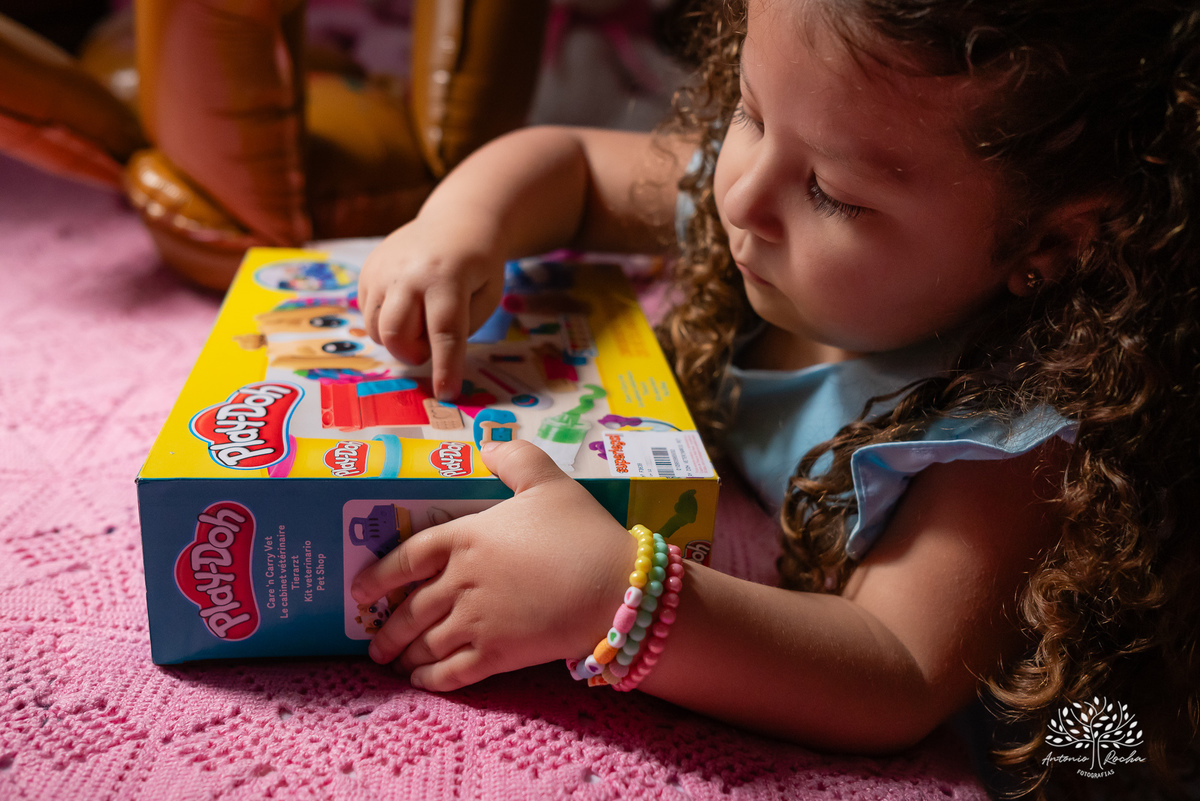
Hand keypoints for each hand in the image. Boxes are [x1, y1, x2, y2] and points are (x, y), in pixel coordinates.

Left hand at [350, 440, 634, 690]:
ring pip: (426, 644)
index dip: (378, 576)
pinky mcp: (497, 656)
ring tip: (391, 663)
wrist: (614, 588)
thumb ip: (515, 458)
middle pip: (411, 610)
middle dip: (388, 629)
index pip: (407, 557)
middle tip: (373, 641)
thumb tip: (486, 444)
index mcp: (466, 538)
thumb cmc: (581, 532)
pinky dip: (431, 679)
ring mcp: (476, 622)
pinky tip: (421, 681)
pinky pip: (452, 673)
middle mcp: (461, 582)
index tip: (359, 591)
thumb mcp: (549, 481)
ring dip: (404, 655)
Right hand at [358, 209, 506, 399]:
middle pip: (396, 333)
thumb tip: (429, 359)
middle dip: (412, 353)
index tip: (446, 393)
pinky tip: (406, 306)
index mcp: (447, 277)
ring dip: (398, 340)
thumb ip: (459, 329)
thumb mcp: (486, 297)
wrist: (456, 222)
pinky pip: (367, 315)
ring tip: (419, 321)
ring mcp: (382, 269)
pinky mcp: (367, 270)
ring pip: (376, 329)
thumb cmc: (477, 267)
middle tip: (428, 348)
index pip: (444, 331)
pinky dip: (385, 323)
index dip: (446, 367)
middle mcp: (408, 272)